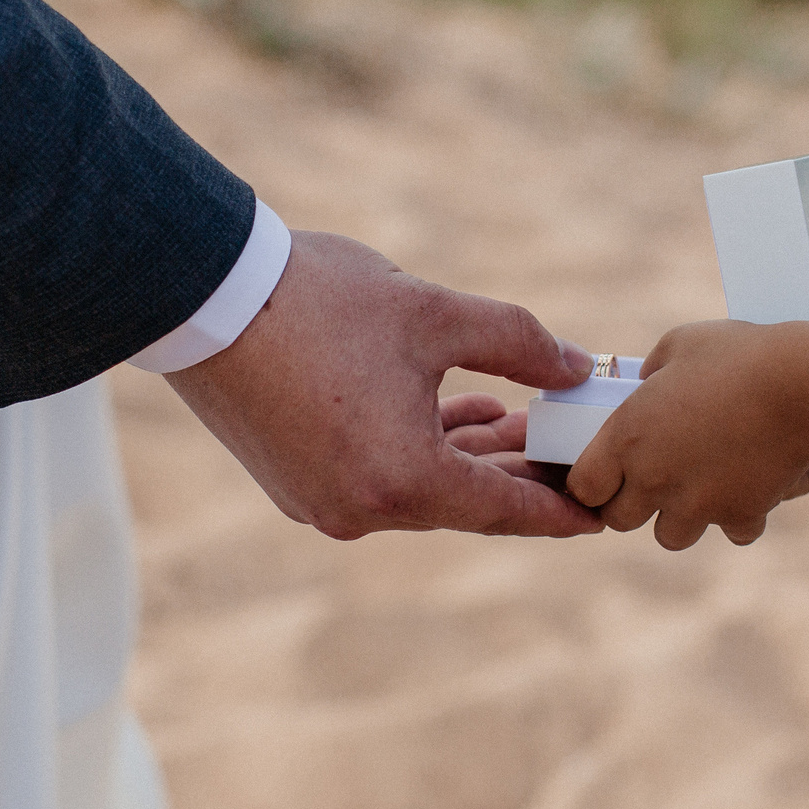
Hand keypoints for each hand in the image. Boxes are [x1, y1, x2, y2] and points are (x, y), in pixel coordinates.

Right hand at [165, 232, 600, 537]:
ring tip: (517, 417)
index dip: (563, 509)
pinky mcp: (292, 482)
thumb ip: (518, 342)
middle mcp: (361, 511)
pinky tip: (454, 412)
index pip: (507, 511)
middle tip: (570, 445)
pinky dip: (421, 452)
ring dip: (469, 455)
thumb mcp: (434, 313)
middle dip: (520, 471)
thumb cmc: (317, 303)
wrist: (201, 295)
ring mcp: (320, 502)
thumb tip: (575, 366)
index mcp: (403, 481)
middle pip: (465, 503)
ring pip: (421, 489)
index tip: (606, 513)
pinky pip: (379, 479)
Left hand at [565, 320, 808, 550]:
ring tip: (699, 487)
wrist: (803, 385)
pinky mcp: (740, 515)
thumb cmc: (738, 355)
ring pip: (670, 536)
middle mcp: (654, 478)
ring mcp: (697, 504)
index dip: (592, 483)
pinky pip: (730, 532)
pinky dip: (737, 517)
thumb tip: (645, 386)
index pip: (584, 487)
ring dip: (680, 517)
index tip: (605, 475)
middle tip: (652, 481)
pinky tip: (746, 488)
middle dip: (632, 504)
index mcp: (627, 437)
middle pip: (620, 520)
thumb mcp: (678, 346)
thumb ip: (650, 374)